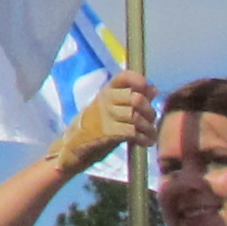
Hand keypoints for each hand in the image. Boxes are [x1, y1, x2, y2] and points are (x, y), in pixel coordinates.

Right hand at [48, 68, 156, 182]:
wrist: (73, 148)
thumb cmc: (94, 128)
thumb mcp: (111, 109)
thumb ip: (133, 99)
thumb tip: (153, 89)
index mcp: (106, 92)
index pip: (123, 77)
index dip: (138, 80)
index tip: (147, 87)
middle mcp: (105, 101)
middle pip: (136, 98)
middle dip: (149, 111)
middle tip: (150, 121)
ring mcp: (104, 117)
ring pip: (136, 116)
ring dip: (149, 128)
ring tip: (150, 134)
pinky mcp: (107, 133)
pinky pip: (133, 132)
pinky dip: (144, 138)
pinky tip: (146, 142)